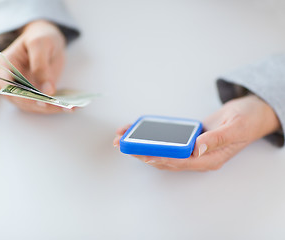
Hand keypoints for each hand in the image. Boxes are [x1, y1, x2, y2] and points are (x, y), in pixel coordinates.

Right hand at [0, 20, 70, 113]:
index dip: (21, 96)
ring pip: (32, 106)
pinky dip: (55, 107)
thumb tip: (47, 90)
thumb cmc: (40, 36)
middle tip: (60, 106)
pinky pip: (42, 105)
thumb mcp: (40, 44)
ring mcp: (20, 90)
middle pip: (20, 100)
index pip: (6, 86)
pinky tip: (71, 106)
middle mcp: (8, 81)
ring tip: (70, 107)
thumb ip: (41, 66)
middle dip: (40, 105)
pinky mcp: (33, 95)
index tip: (39, 100)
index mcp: (3, 65)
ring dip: (50, 109)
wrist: (46, 38)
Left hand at [113, 95, 279, 170]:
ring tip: (124, 139)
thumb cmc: (247, 121)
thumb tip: (197, 148)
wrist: (251, 113)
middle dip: (143, 153)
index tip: (144, 154)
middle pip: (166, 159)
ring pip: (164, 151)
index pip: (181, 162)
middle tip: (123, 145)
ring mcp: (192, 150)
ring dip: (143, 146)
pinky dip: (153, 138)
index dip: (161, 159)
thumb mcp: (235, 127)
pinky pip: (167, 142)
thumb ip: (217, 139)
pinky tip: (140, 132)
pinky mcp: (188, 140)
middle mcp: (198, 157)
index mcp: (210, 159)